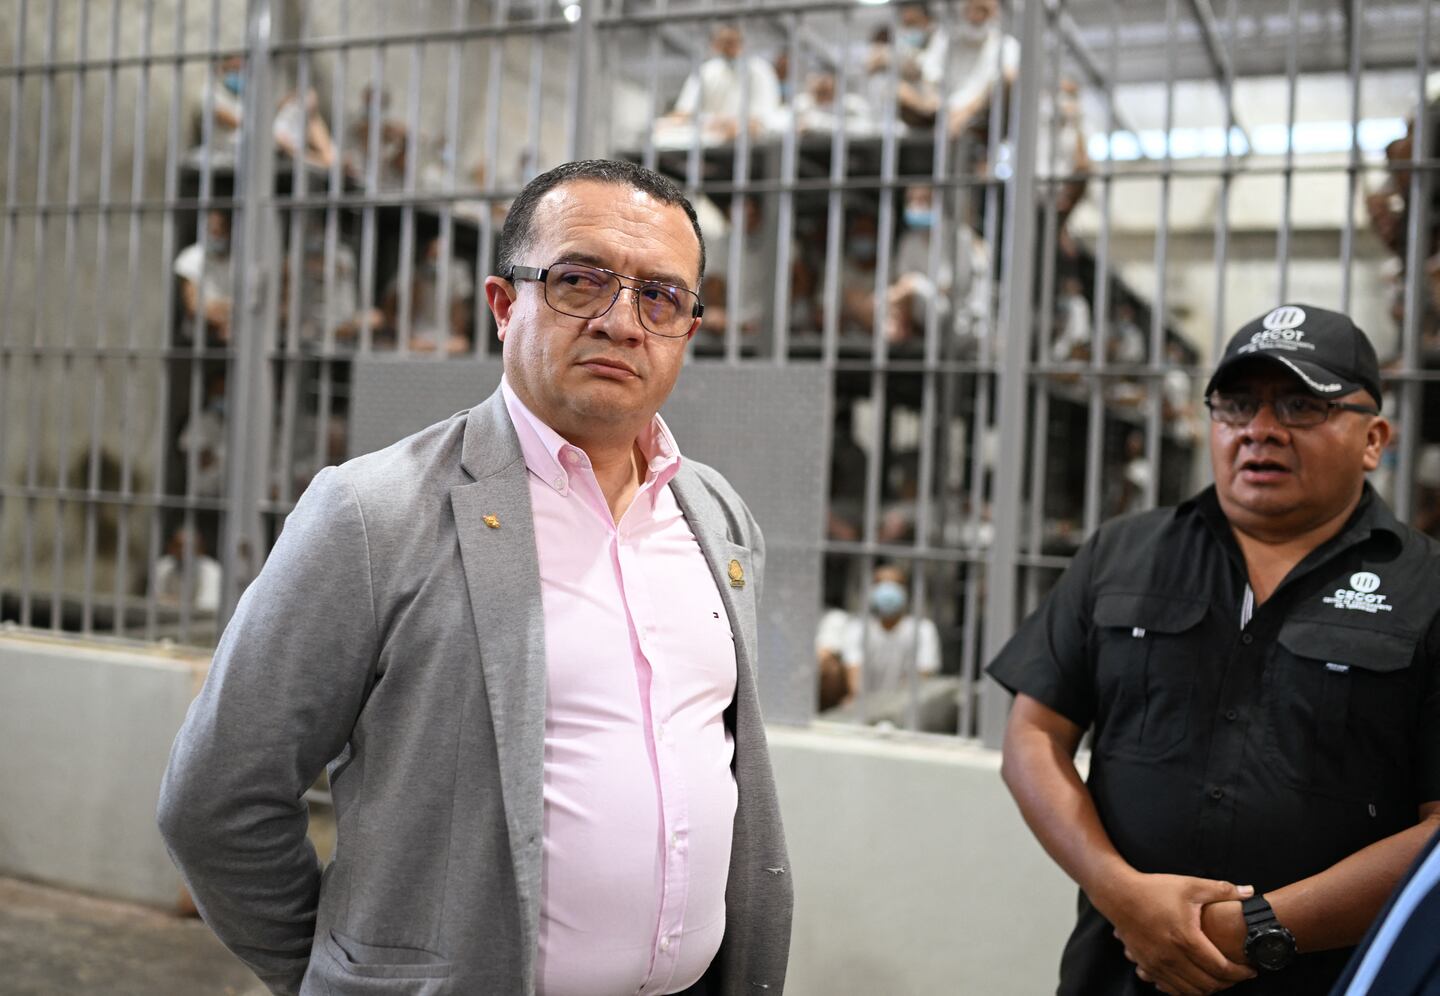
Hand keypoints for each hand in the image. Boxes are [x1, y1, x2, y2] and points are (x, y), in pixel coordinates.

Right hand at [1101, 873, 1256, 995]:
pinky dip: (1188, 989)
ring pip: (1191, 992)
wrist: (1117, 895)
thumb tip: (1251, 892)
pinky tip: (1195, 978)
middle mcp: (1171, 957)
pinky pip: (1172, 990)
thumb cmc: (1155, 889)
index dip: (1241, 972)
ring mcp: (1157, 965)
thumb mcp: (1190, 885)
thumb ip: (1222, 891)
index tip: (1252, 969)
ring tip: (1219, 977)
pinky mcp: (1147, 967)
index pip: (1221, 968)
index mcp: (1186, 938)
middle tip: (1239, 974)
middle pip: (1209, 985)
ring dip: (1209, 988)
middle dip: (1229, 983)